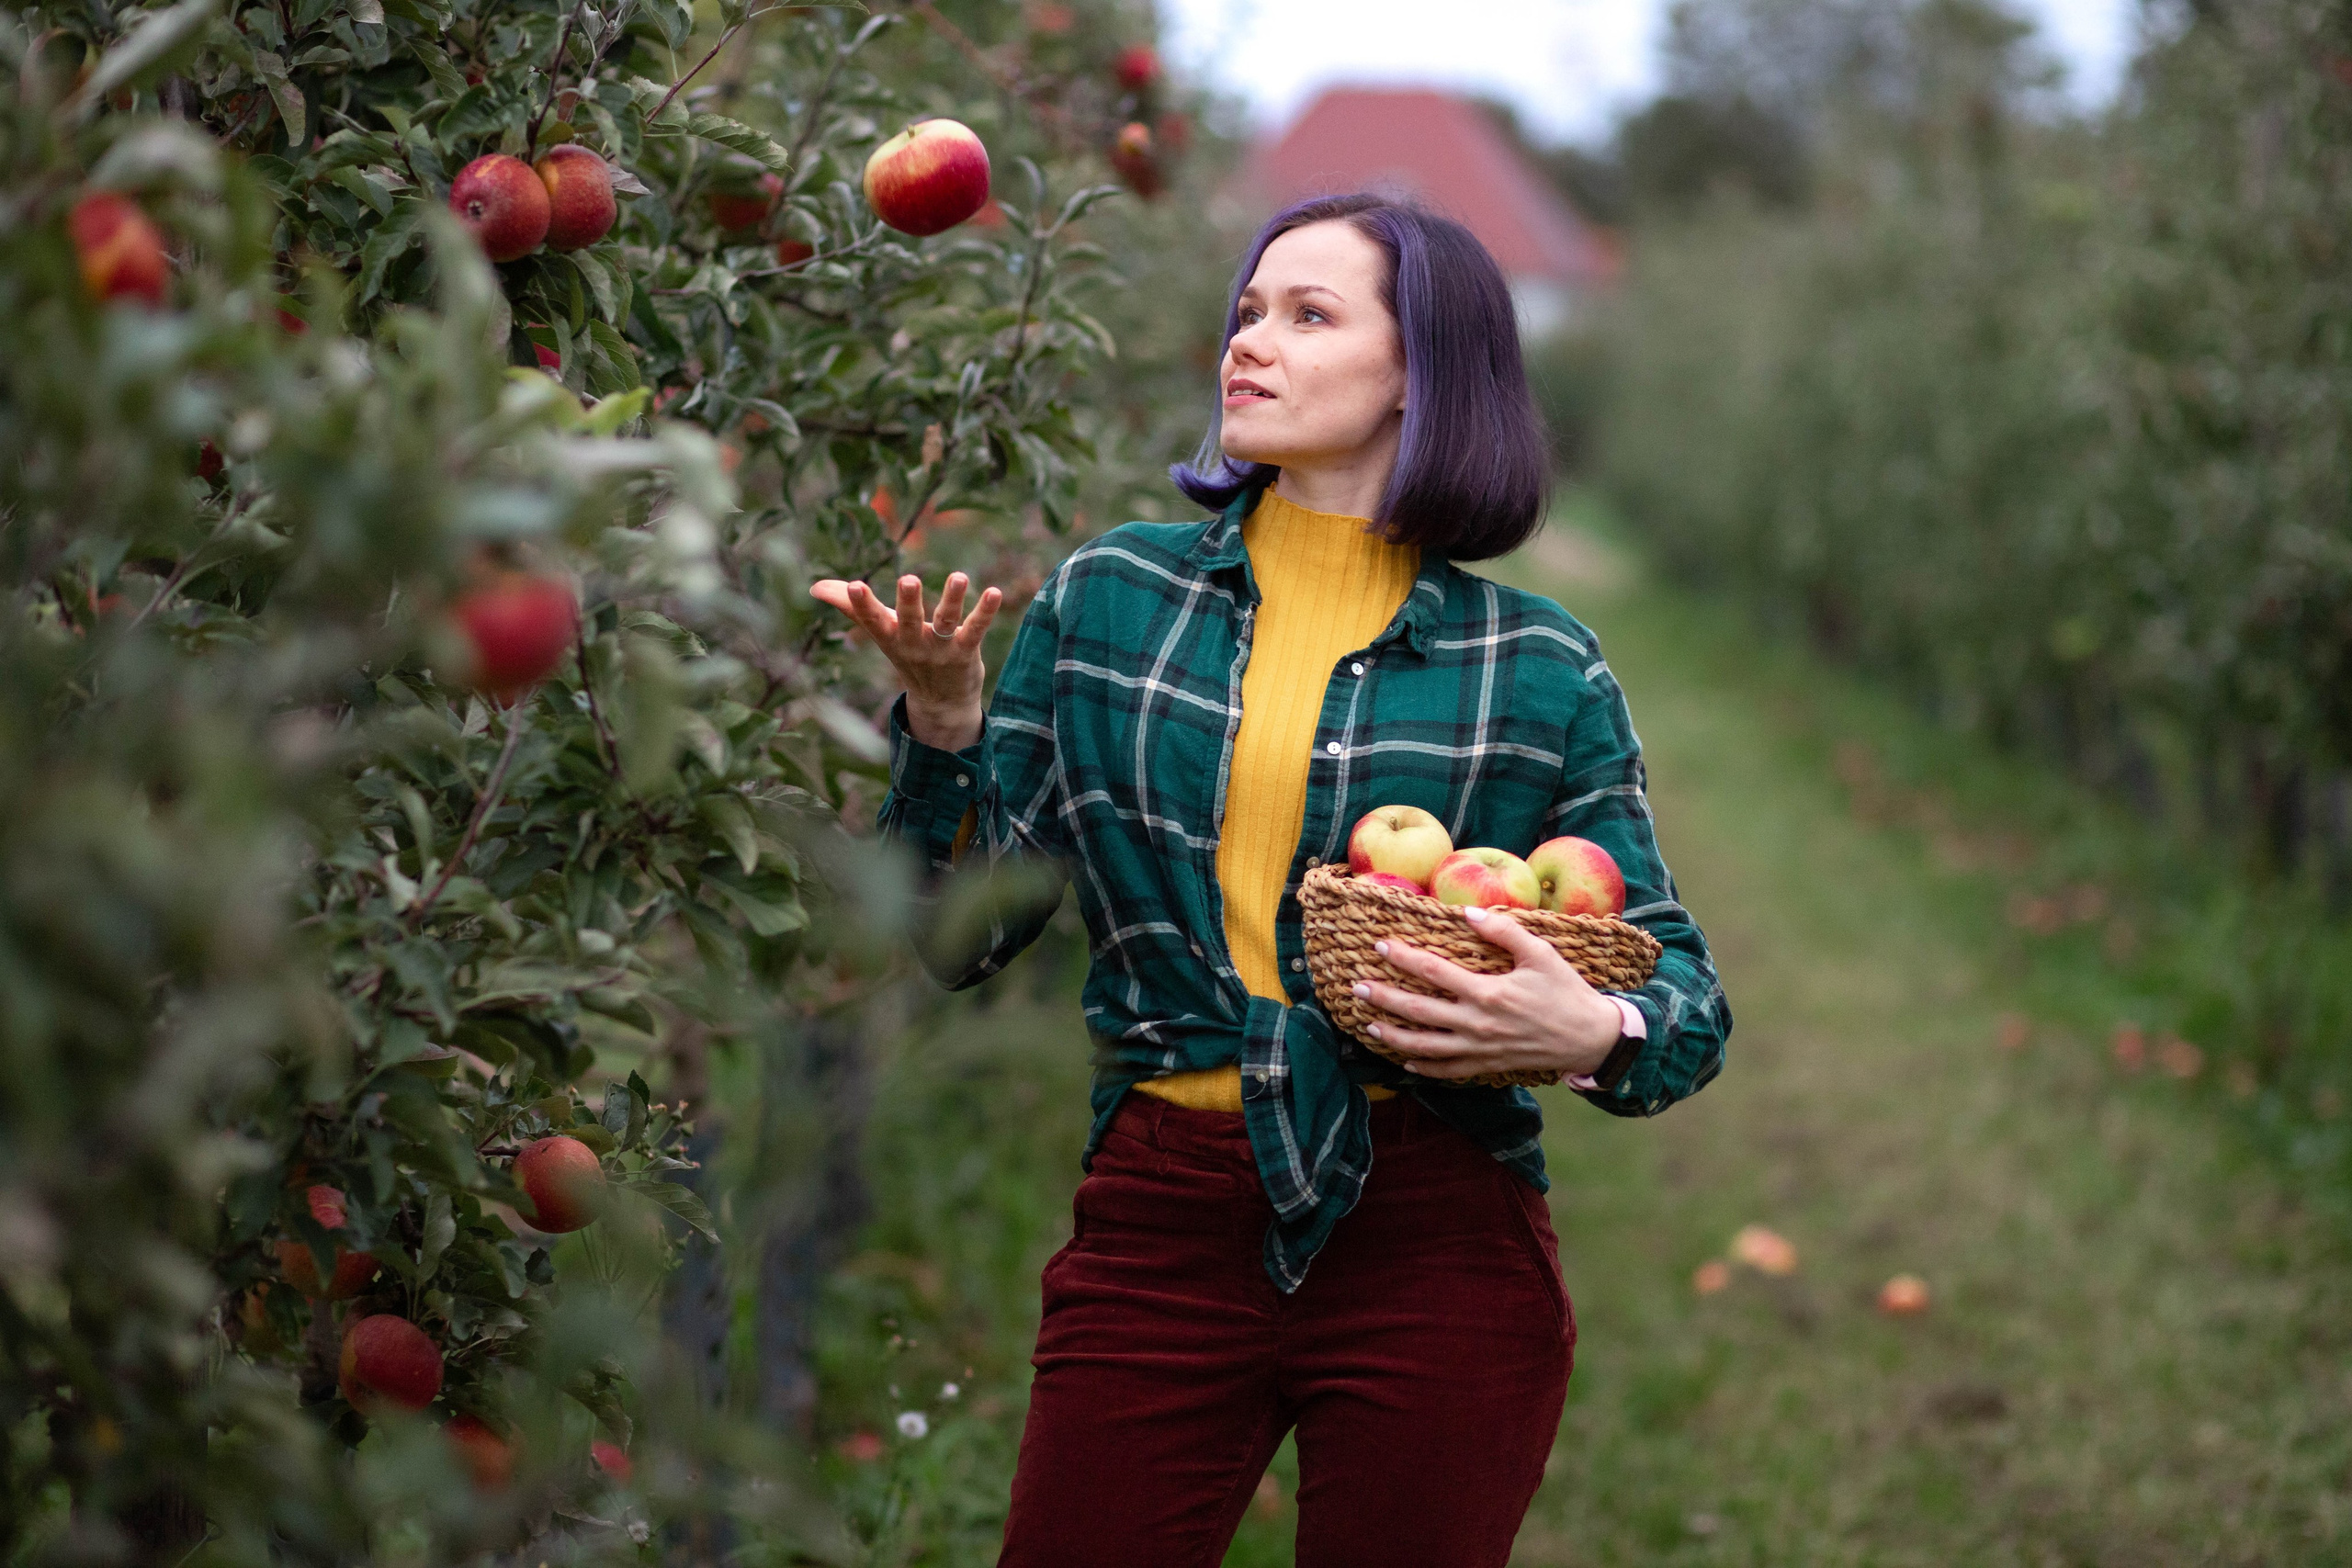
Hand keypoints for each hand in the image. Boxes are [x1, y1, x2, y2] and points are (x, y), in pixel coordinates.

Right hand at [809, 571, 1001, 751]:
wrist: (941, 704)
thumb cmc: (907, 655)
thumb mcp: (880, 633)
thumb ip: (850, 608)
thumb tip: (814, 588)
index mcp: (890, 637)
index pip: (872, 620)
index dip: (862, 605)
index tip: (854, 586)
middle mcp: (914, 644)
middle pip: (910, 621)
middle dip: (908, 602)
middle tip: (908, 580)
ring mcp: (942, 649)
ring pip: (947, 622)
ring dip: (952, 599)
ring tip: (959, 576)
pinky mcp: (967, 651)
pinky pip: (976, 629)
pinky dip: (985, 612)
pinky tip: (994, 593)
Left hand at [1351, 906, 1622, 1081]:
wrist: (1589, 1038)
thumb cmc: (1566, 991)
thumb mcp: (1541, 954)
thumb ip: (1504, 932)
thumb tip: (1467, 913)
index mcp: (1488, 993)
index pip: (1434, 972)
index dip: (1404, 958)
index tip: (1381, 946)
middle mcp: (1477, 1024)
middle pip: (1419, 1011)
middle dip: (1384, 998)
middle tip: (1356, 987)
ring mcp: (1479, 1049)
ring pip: (1425, 1046)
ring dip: (1393, 1035)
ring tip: (1368, 1023)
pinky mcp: (1486, 1066)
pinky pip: (1447, 1070)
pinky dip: (1423, 1067)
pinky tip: (1404, 1061)